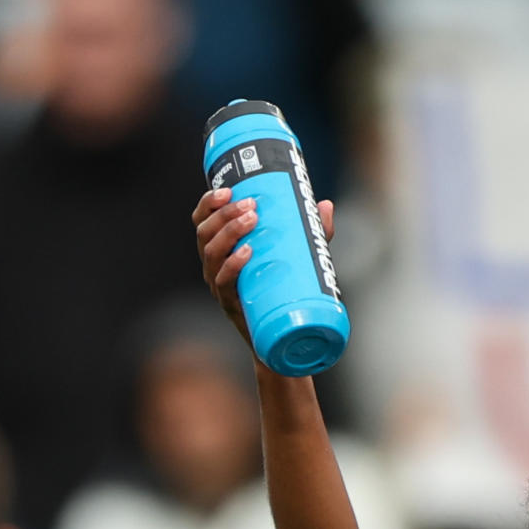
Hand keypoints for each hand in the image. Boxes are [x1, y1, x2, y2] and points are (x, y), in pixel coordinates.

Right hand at [195, 192, 336, 349]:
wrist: (283, 338)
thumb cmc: (284, 291)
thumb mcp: (299, 256)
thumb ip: (311, 231)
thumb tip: (325, 205)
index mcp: (221, 248)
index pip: (203, 220)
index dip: (208, 203)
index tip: (227, 190)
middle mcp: (214, 265)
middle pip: (205, 232)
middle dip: (225, 214)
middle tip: (251, 206)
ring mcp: (219, 286)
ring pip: (212, 254)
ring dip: (229, 233)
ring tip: (252, 220)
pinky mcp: (231, 305)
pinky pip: (224, 283)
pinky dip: (232, 266)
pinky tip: (246, 253)